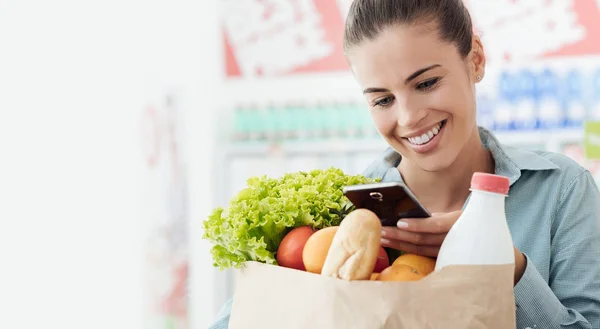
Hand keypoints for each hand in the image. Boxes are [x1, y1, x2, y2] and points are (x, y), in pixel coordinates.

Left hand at [379, 211, 527, 284]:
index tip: (401, 223)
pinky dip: (406, 249)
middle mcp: (456, 239)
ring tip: (381, 237)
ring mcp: (450, 252)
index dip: (419, 225)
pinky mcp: (444, 259)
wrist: (495, 246)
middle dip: (400, 236)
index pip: (438, 225)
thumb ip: (443, 211)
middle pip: (424, 240)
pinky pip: (422, 254)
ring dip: (399, 244)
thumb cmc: (474, 221)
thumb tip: (409, 209)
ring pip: (420, 250)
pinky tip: (391, 244)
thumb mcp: (466, 211)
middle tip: (380, 230)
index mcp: (463, 222)